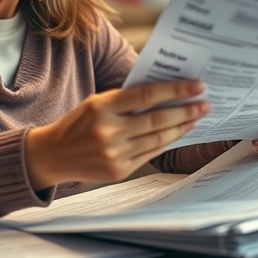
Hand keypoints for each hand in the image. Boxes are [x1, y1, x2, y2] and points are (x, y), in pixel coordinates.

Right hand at [25, 80, 208, 189]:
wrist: (53, 154)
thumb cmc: (78, 123)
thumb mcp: (97, 102)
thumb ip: (126, 99)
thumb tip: (164, 93)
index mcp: (102, 107)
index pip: (146, 95)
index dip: (174, 91)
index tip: (197, 86)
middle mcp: (108, 132)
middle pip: (156, 119)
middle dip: (185, 110)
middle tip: (205, 104)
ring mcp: (113, 154)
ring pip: (157, 138)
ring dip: (180, 127)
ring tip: (195, 118)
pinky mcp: (118, 171)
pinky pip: (149, 154)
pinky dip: (165, 142)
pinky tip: (176, 133)